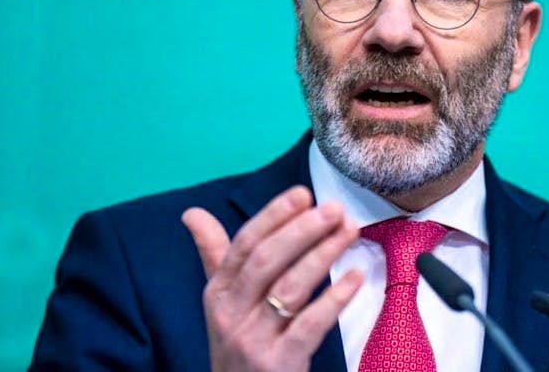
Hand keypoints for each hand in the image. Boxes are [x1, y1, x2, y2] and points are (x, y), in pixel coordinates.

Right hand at [181, 186, 362, 371]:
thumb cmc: (238, 344)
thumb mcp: (222, 302)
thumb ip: (215, 255)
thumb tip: (192, 213)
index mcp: (218, 292)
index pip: (244, 244)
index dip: (274, 216)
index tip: (303, 194)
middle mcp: (231, 314)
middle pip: (266, 262)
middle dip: (302, 230)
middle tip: (334, 209)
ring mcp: (254, 340)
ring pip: (290, 288)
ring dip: (324, 254)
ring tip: (350, 230)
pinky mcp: (279, 364)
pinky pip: (310, 325)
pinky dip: (336, 298)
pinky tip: (356, 275)